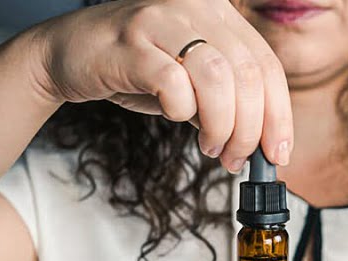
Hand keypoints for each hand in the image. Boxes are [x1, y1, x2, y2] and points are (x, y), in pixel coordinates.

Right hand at [25, 0, 292, 171]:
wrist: (69, 53)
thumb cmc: (137, 68)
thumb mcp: (192, 79)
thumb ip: (227, 99)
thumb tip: (259, 143)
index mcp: (219, 12)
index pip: (267, 65)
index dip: (279, 114)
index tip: (277, 152)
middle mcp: (196, 7)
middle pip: (248, 75)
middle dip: (250, 129)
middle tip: (236, 158)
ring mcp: (162, 19)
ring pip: (217, 79)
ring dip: (221, 125)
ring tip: (211, 147)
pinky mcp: (131, 42)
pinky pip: (174, 83)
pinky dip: (181, 110)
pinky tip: (175, 117)